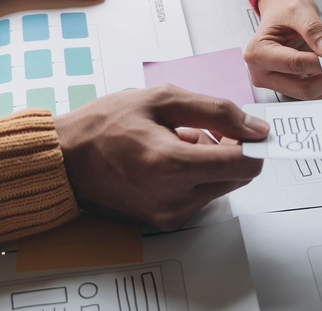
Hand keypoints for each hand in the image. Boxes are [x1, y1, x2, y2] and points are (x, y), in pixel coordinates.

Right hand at [54, 85, 269, 230]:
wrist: (63, 160)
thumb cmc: (105, 125)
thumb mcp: (162, 99)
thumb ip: (217, 110)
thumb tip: (257, 128)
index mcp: (171, 165)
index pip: (244, 164)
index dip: (253, 143)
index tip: (246, 128)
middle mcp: (174, 198)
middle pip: (237, 177)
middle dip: (230, 149)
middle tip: (198, 128)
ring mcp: (170, 215)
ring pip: (221, 187)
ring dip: (212, 163)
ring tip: (176, 141)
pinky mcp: (165, 222)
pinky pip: (201, 197)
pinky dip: (196, 177)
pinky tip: (168, 160)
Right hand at [244, 0, 321, 99]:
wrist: (280, 10)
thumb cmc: (284, 9)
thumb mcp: (299, 10)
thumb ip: (313, 29)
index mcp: (258, 53)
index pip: (294, 65)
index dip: (320, 62)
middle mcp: (262, 73)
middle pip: (302, 88)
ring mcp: (275, 82)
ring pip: (310, 92)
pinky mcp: (288, 85)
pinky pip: (313, 88)